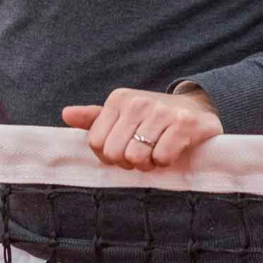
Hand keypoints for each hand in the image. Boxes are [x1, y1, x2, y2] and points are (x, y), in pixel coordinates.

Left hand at [62, 87, 221, 170]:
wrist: (196, 107)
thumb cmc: (153, 117)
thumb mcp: (123, 114)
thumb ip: (94, 118)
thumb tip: (66, 114)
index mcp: (118, 99)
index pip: (96, 143)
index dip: (110, 155)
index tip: (125, 148)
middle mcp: (138, 101)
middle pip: (115, 153)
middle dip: (129, 161)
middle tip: (143, 152)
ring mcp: (161, 111)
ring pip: (137, 157)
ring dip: (148, 164)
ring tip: (157, 151)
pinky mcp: (183, 123)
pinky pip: (161, 158)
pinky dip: (165, 162)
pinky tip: (172, 150)